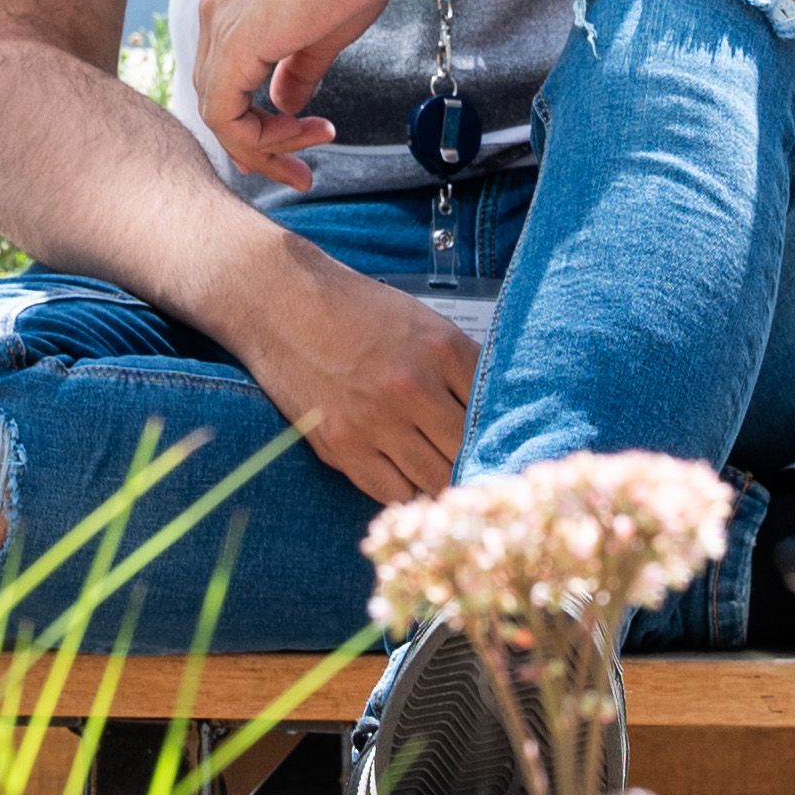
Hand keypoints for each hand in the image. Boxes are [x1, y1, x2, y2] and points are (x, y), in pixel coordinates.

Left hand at [183, 0, 402, 184]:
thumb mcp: (318, 32)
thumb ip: (296, 70)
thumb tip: (287, 103)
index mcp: (231, 4)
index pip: (224, 79)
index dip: (252, 124)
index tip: (293, 144)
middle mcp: (215, 12)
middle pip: (215, 100)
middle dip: (257, 145)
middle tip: (298, 171)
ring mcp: (219, 26)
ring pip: (216, 113)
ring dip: (263, 146)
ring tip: (309, 152)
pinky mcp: (235, 44)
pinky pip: (224, 114)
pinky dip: (257, 139)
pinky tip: (299, 135)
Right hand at [224, 241, 482, 508]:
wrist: (281, 300)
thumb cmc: (355, 309)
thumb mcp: (422, 321)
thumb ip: (461, 366)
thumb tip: (499, 414)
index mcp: (442, 350)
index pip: (497, 413)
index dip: (507, 438)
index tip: (513, 455)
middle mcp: (413, 387)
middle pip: (469, 453)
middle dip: (481, 468)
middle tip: (490, 483)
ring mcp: (376, 421)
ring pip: (435, 481)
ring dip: (446, 487)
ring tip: (454, 490)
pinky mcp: (341, 446)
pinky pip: (391, 492)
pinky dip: (408, 494)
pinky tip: (413, 487)